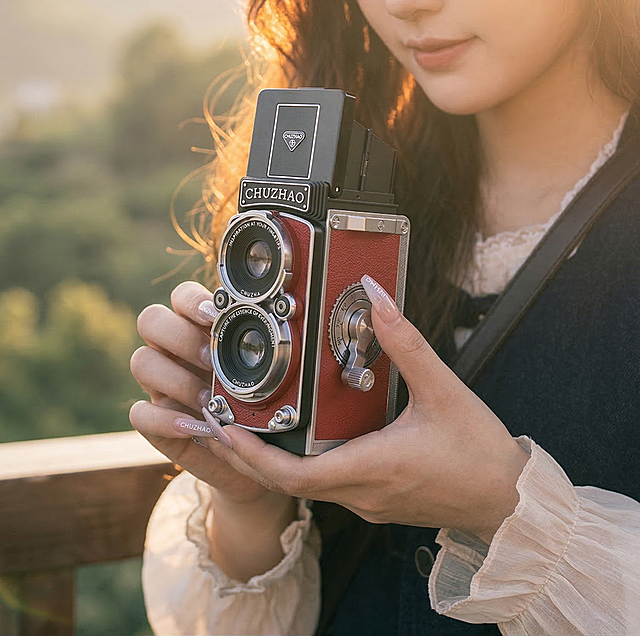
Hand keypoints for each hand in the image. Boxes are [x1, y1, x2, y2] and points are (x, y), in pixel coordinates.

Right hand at [129, 281, 281, 507]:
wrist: (250, 458)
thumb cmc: (259, 408)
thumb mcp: (268, 376)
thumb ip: (266, 352)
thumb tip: (288, 330)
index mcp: (199, 329)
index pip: (180, 296)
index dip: (191, 300)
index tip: (215, 314)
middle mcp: (174, 350)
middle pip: (150, 320)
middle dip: (180, 337)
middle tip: (212, 359)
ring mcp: (159, 384)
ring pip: (141, 361)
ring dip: (175, 378)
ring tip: (209, 398)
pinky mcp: (153, 420)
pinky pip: (139, 413)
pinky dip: (165, 420)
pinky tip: (196, 427)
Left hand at [206, 274, 529, 543]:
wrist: (509, 501)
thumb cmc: (479, 453)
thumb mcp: (442, 389)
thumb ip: (406, 341)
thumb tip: (377, 295)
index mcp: (373, 467)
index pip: (293, 475)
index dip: (251, 454)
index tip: (222, 427)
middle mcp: (363, 492)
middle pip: (287, 483)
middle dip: (247, 455)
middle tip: (217, 421)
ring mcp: (369, 502)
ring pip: (305, 487)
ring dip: (272, 460)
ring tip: (247, 425)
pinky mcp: (378, 500)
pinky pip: (328, 486)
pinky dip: (300, 465)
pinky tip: (298, 440)